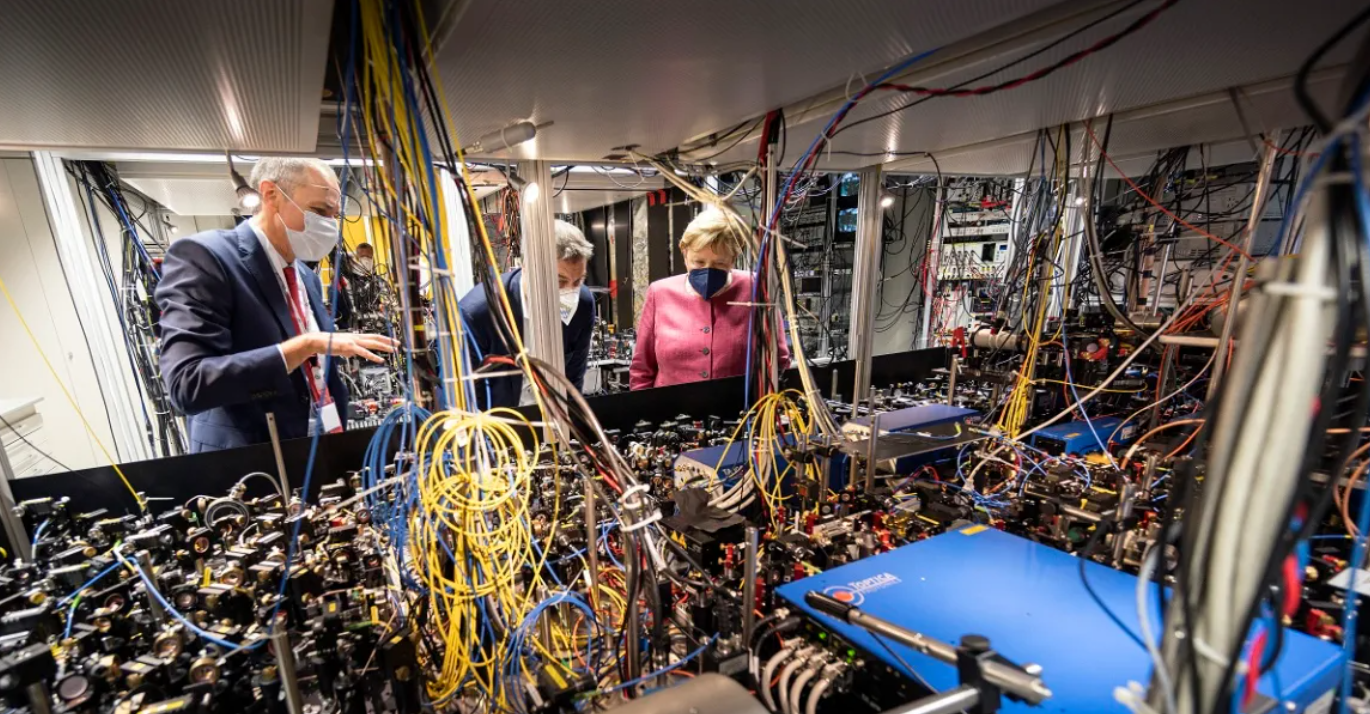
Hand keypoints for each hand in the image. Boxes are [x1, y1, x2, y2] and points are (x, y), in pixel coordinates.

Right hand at [282, 332, 398, 369]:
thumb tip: (353, 354)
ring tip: (394, 350)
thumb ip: (350, 351)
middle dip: (388, 341)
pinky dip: (373, 356)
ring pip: (373, 343)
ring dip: (385, 347)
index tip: (392, 341)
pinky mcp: (350, 347)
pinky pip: (364, 352)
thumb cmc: (329, 344)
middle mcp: (357, 337)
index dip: (384, 338)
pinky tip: (380, 359)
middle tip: (398, 344)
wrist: (318, 341)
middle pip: (376, 338)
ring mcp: (354, 341)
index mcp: (356, 337)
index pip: (373, 336)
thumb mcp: (343, 348)